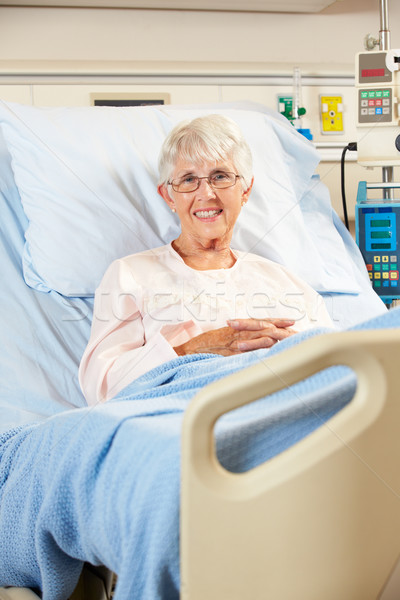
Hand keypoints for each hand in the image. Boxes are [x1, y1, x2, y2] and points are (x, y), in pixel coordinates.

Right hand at [173, 318, 295, 356]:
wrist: (188, 351)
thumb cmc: (204, 346)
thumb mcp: (223, 339)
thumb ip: (237, 340)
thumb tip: (252, 343)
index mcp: (236, 329)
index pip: (259, 323)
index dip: (274, 321)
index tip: (289, 320)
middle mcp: (236, 333)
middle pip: (261, 326)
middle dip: (278, 324)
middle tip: (294, 322)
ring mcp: (233, 342)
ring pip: (256, 334)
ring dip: (272, 332)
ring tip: (287, 331)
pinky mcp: (229, 351)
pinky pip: (245, 348)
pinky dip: (257, 345)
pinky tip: (269, 344)